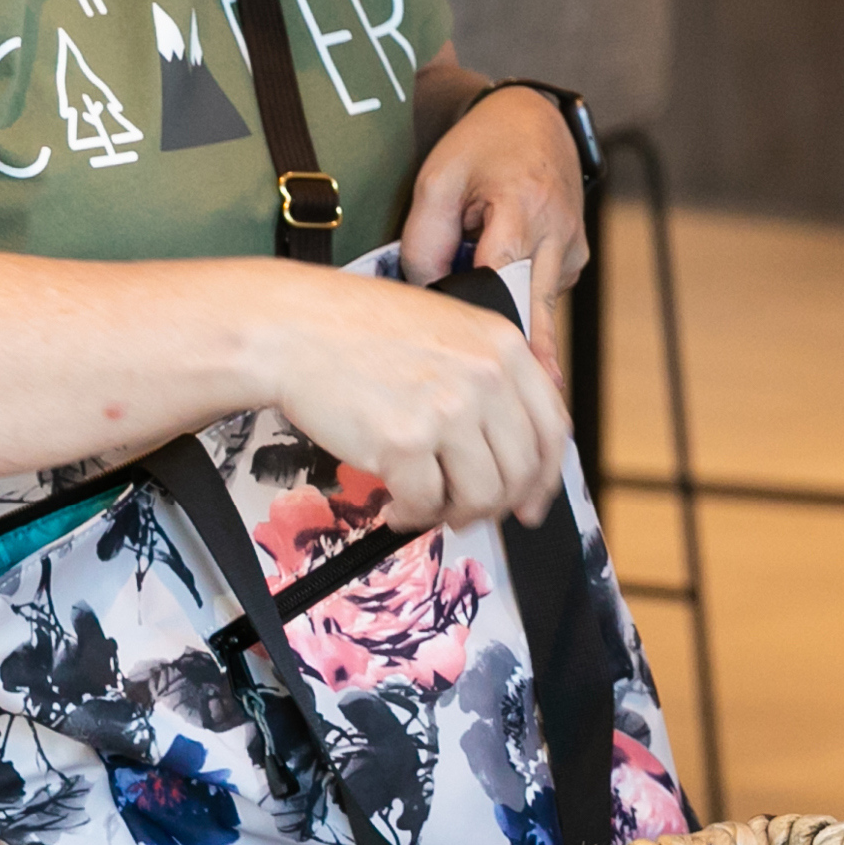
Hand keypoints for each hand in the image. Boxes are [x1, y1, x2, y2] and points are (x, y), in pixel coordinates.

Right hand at [232, 257, 575, 533]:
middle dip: (496, 504)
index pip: (552, 429)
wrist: (291, 329)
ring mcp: (448, 410)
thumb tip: (512, 443)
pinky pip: (426, 502)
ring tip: (427, 507)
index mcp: (504, 348)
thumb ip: (489, 377)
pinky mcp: (404, 441)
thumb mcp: (448, 331)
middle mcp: (486, 377)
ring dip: (454, 513)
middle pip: (521, 470)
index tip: (532, 502)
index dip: (545, 477)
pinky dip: (412, 516)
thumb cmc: (356, 330)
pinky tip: (396, 507)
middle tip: (468, 513)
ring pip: (481, 494)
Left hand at [398, 86, 593, 367]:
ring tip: (505, 356)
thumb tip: (429, 292)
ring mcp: (572, 245)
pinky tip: (508, 293)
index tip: (496, 360)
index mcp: (520, 206)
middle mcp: (555, 230)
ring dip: (521, 328)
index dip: (495, 319)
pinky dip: (526, 301)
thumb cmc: (480, 147)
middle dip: (536, 357)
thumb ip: (426, 239)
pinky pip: (546, 291)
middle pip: (538, 306)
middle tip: (543, 405)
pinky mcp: (575, 255)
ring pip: (543, 303)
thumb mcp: (435, 182)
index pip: (504, 275)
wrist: (531, 118)